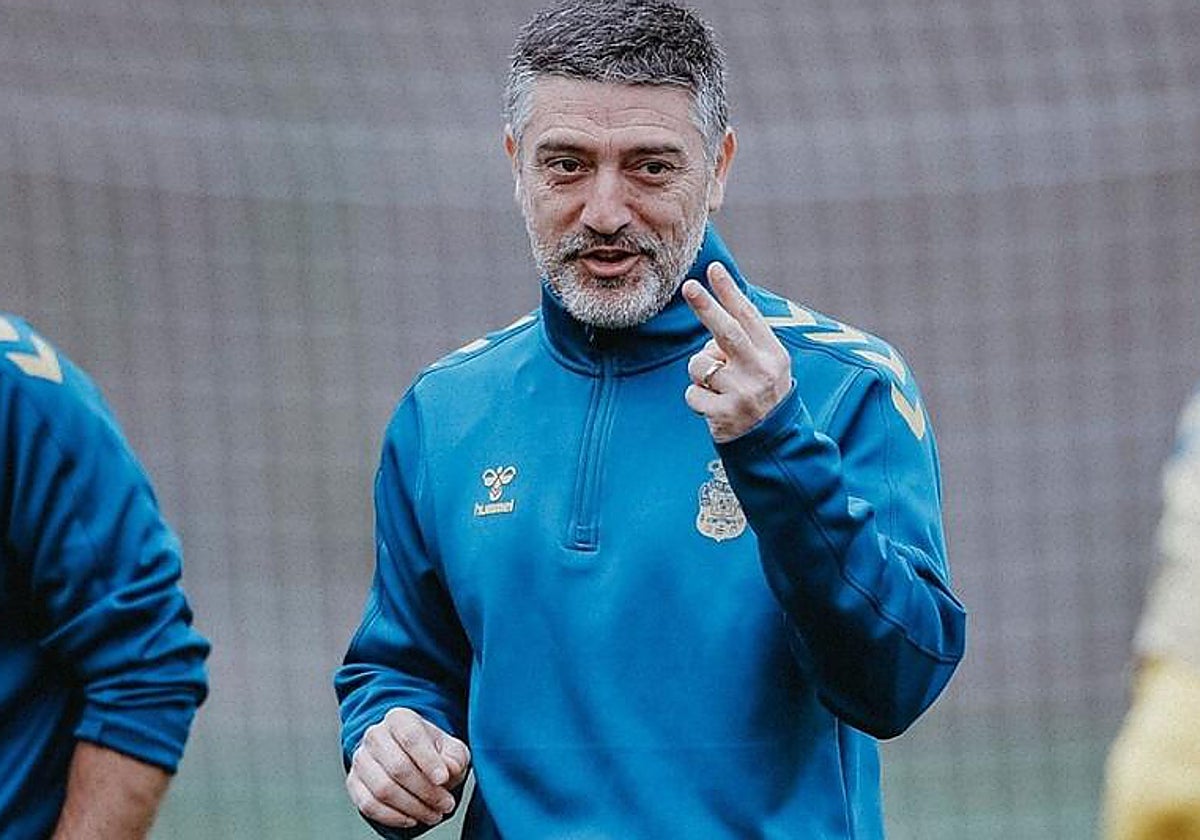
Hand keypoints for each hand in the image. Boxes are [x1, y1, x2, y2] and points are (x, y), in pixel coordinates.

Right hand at [346, 707, 470, 829]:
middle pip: (398, 767)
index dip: (428, 761)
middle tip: (446, 804)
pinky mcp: (354, 782)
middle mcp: (375, 735)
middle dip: (425, 791)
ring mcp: (361, 759)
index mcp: (400, 718)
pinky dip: (393, 817)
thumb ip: (454, 758)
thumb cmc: (433, 752)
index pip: (411, 738)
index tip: (444, 780)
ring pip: (383, 789)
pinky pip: (369, 805)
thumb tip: (448, 771)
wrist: (410, 758)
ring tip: (433, 814)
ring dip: (412, 807)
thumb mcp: (451, 749)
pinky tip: (412, 819)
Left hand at [682, 262, 792, 442]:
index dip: (729, 292)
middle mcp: (761, 372)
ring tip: (716, 387)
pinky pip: (692, 394)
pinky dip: (696, 398)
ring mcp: (743, 394)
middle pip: (727, 333)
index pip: (748, 317)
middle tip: (688, 286)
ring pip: (699, 365)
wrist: (774, 444)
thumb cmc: (762, 394)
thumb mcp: (766, 365)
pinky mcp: (725, 415)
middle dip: (706, 307)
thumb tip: (711, 316)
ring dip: (698, 372)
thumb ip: (743, 341)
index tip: (713, 269)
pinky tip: (713, 407)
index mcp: (773, 354)